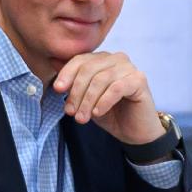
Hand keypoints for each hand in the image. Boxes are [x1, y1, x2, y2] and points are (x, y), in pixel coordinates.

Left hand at [52, 49, 166, 144]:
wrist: (134, 132)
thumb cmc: (110, 113)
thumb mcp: (85, 98)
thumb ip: (73, 81)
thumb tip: (52, 61)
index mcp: (102, 59)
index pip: (80, 60)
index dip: (66, 74)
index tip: (57, 90)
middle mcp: (117, 59)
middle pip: (88, 69)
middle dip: (76, 92)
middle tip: (70, 112)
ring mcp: (129, 68)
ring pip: (101, 79)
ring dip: (88, 101)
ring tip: (82, 118)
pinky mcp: (139, 80)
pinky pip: (117, 88)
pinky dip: (104, 102)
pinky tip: (97, 113)